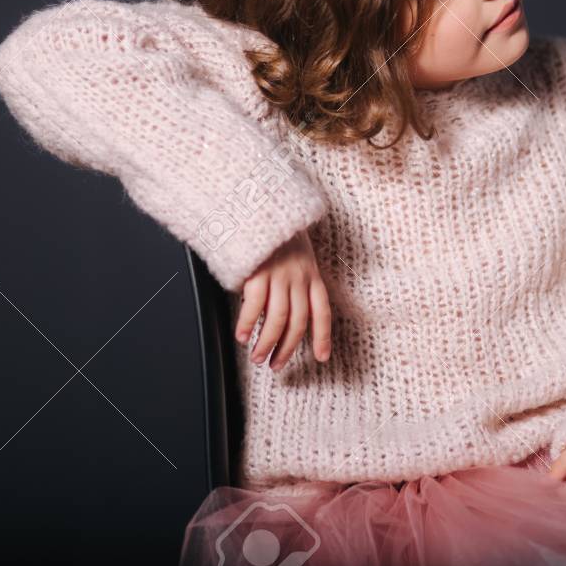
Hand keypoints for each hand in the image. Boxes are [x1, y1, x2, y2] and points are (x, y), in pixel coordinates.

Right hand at [236, 228, 331, 369]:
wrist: (261, 201)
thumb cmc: (274, 227)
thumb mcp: (296, 251)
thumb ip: (294, 278)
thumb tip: (283, 308)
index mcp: (311, 273)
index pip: (322, 311)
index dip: (323, 336)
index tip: (321, 357)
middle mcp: (299, 276)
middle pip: (299, 322)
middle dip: (288, 348)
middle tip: (277, 364)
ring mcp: (280, 274)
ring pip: (278, 320)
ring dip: (267, 343)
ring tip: (258, 356)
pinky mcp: (259, 271)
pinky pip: (254, 306)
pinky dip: (247, 324)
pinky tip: (241, 335)